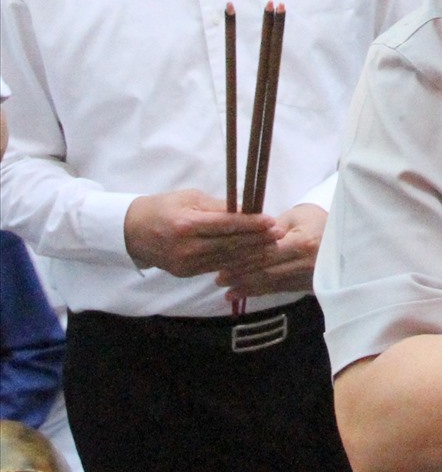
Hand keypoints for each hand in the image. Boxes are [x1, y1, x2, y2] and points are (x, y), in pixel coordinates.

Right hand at [124, 189, 276, 276]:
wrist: (132, 232)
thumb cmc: (164, 207)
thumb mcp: (190, 198)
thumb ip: (218, 206)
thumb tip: (247, 209)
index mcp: (186, 224)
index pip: (226, 225)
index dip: (251, 224)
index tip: (271, 221)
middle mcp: (186, 247)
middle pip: (230, 244)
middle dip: (257, 240)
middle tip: (279, 234)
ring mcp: (186, 264)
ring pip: (226, 259)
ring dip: (252, 253)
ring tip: (272, 245)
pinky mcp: (186, 273)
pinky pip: (217, 267)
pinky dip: (237, 262)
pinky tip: (253, 256)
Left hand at [215, 203, 326, 299]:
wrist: (348, 233)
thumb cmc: (318, 220)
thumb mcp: (297, 215)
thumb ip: (272, 228)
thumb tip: (247, 239)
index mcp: (303, 243)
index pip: (266, 254)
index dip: (243, 260)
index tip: (222, 264)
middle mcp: (306, 263)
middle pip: (267, 272)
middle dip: (240, 276)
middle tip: (219, 279)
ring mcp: (309, 277)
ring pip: (272, 284)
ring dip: (247, 288)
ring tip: (226, 291)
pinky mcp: (309, 285)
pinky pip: (280, 289)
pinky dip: (260, 292)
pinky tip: (243, 294)